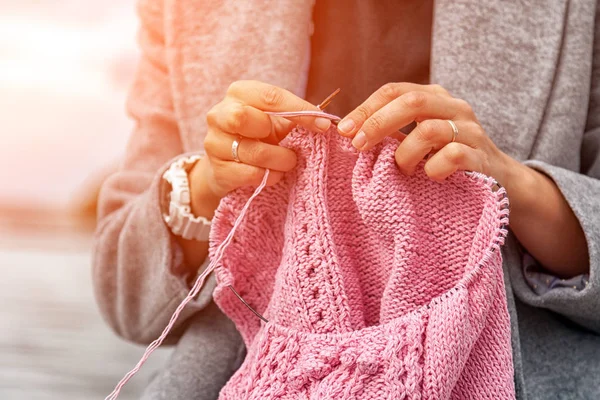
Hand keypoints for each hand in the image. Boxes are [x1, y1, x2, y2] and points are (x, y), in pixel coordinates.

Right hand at [178, 80, 330, 268]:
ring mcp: (214, 143)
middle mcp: (220, 114)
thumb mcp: (275, 121)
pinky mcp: (217, 170)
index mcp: (239, 94)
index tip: (323, 125)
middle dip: (274, 135)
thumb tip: (325, 121)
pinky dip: (269, 177)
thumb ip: (295, 117)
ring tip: (288, 164)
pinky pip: (249, 174)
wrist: (229, 166)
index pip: (270, 96)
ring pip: (251, 151)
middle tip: (291, 148)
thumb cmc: (258, 137)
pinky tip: (274, 175)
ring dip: (279, 161)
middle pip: (243, 118)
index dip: (299, 110)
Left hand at [337, 83, 511, 183]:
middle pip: (412, 102)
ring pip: (429, 130)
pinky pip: (452, 156)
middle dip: (378, 124)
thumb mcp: (417, 139)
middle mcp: (454, 107)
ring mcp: (470, 131)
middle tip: (359, 147)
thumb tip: (348, 133)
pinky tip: (429, 176)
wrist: (497, 180)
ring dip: (405, 153)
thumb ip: (391, 132)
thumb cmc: (445, 159)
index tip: (344, 130)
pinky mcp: (482, 157)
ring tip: (402, 169)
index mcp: (434, 98)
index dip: (366, 108)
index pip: (394, 90)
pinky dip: (432, 169)